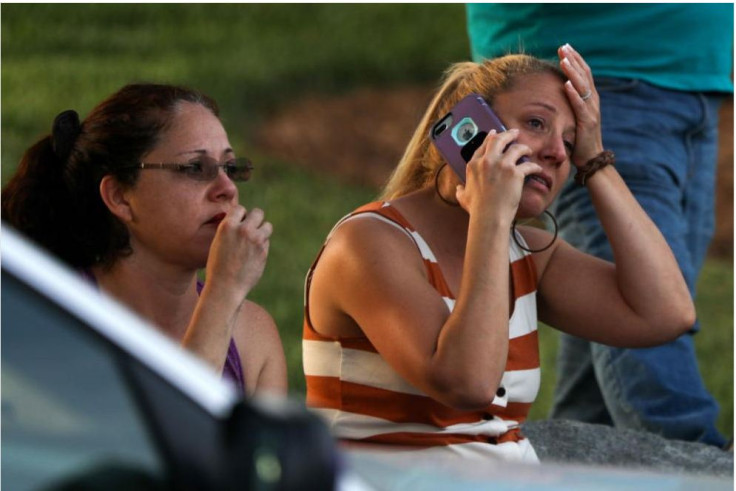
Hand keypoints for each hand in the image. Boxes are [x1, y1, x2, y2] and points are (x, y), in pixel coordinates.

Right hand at [205, 205, 272, 304]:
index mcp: (227, 226)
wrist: (225, 286)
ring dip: (262, 230)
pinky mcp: (264, 251)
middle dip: (255, 219)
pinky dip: (262, 245)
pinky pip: (266, 241)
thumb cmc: (218, 265)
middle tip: (250, 229)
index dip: (240, 216)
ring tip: (254, 241)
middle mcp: (243, 230)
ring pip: (267, 226)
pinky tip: (252, 255)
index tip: (239, 223)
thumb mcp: (218, 242)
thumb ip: (231, 229)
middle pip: (258, 213)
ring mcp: (255, 240)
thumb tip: (244, 220)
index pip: (240, 208)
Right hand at [456, 129, 541, 221]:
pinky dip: (534, 166)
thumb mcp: (463, 197)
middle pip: (498, 140)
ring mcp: (502, 165)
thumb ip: (461, 190)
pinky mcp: (515, 173)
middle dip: (508, 134)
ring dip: (524, 147)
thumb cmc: (476, 209)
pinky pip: (528, 165)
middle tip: (515, 132)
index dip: (489, 138)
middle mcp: (487, 161)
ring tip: (528, 150)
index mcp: (473, 165)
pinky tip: (537, 168)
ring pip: (516, 148)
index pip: (482, 146)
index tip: (494, 134)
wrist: (489, 216)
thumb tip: (458, 189)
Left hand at [558, 44, 603, 167]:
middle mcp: (593, 102)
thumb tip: (559, 91)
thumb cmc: (579, 139)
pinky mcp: (588, 123)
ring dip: (573, 72)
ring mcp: (592, 111)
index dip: (575, 59)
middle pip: (584, 75)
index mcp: (590, 99)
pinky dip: (574, 94)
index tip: (565, 47)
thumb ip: (571, 104)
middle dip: (573, 60)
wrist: (591, 159)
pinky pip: (580, 106)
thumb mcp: (575, 117)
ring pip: (583, 87)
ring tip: (563, 60)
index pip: (584, 73)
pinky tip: (567, 84)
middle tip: (563, 47)